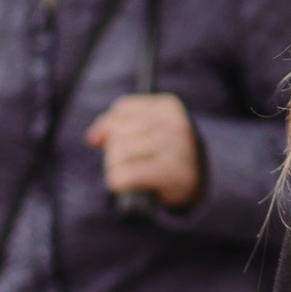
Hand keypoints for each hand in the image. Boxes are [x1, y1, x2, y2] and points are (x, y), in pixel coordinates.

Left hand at [86, 92, 204, 209]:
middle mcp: (174, 124)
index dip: (111, 128)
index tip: (120, 142)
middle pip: (118, 132)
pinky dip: (119, 182)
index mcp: (168, 107)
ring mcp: (175, 148)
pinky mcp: (170, 173)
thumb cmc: (164, 153)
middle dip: (114, 150)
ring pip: (119, 152)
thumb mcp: (145, 130)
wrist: (197, 182)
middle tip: (128, 162)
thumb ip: (115, 126)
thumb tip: (93, 138)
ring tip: (130, 173)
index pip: (122, 110)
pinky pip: (125, 175)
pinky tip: (127, 184)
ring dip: (116, 168)